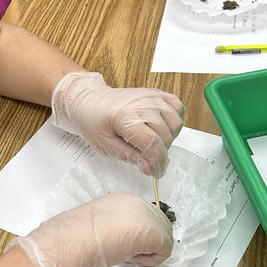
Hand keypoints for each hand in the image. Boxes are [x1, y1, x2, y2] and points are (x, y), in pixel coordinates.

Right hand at [7, 193, 173, 266]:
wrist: (72, 241)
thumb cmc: (76, 237)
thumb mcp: (98, 226)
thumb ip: (116, 229)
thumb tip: (124, 243)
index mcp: (123, 200)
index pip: (146, 217)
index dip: (142, 236)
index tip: (131, 248)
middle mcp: (137, 203)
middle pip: (160, 225)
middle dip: (150, 243)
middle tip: (133, 257)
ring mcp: (147, 216)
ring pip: (165, 238)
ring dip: (150, 252)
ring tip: (129, 257)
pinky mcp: (153, 232)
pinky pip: (165, 251)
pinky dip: (151, 260)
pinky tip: (132, 259)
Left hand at [51, 71, 184, 177]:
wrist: (89, 101)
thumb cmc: (93, 121)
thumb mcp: (106, 145)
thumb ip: (130, 156)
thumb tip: (149, 167)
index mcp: (126, 117)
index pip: (153, 144)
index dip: (158, 162)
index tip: (156, 172)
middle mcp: (142, 104)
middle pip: (166, 136)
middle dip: (160, 153)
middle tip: (147, 157)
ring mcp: (151, 97)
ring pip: (176, 123)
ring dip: (168, 137)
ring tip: (152, 141)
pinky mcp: (155, 94)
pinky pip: (178, 107)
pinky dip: (174, 119)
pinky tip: (161, 127)